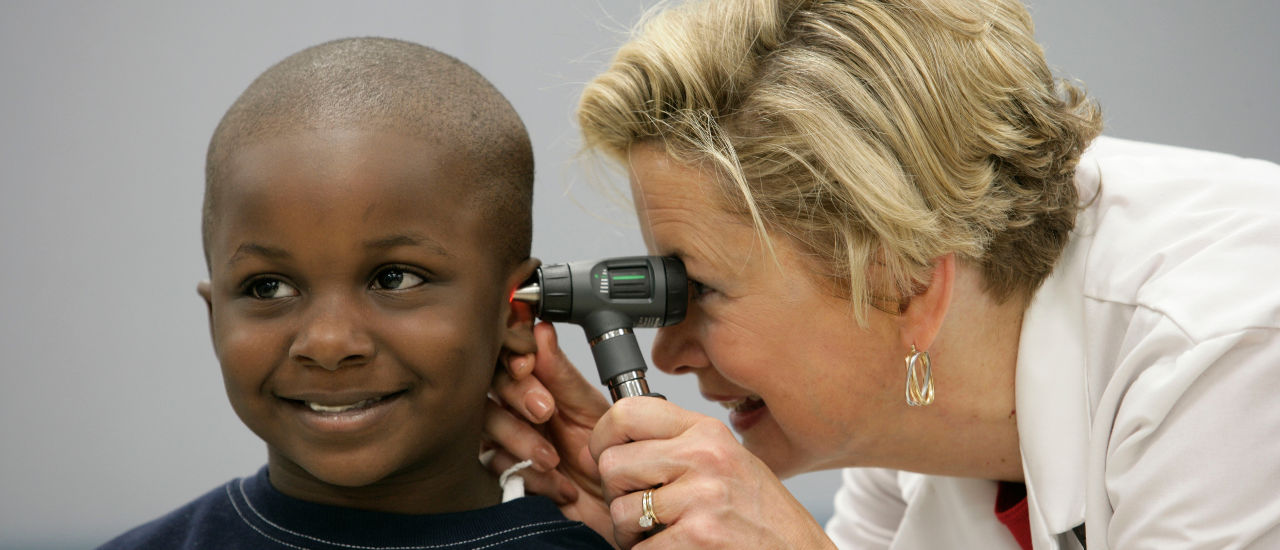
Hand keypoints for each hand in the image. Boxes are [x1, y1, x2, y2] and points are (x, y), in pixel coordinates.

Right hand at [486, 322, 614, 536]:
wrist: (618, 506)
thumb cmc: (609, 455)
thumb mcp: (592, 410)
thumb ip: (563, 374)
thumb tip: (541, 329)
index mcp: (541, 381)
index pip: (510, 352)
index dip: (511, 352)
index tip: (527, 364)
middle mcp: (519, 405)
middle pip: (490, 382)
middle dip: (517, 395)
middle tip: (545, 411)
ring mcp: (508, 436)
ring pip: (486, 422)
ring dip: (520, 439)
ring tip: (553, 459)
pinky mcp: (504, 470)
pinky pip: (494, 463)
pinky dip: (527, 474)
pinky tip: (557, 484)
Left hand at [590, 397, 835, 549]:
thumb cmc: (761, 515)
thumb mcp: (724, 462)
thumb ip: (670, 449)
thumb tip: (594, 450)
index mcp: (707, 433)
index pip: (627, 411)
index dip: (602, 438)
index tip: (605, 458)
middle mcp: (704, 457)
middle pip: (612, 465)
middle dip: (616, 496)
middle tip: (641, 512)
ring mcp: (702, 497)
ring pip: (620, 511)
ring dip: (630, 534)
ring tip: (660, 535)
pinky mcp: (699, 537)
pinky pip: (639, 549)